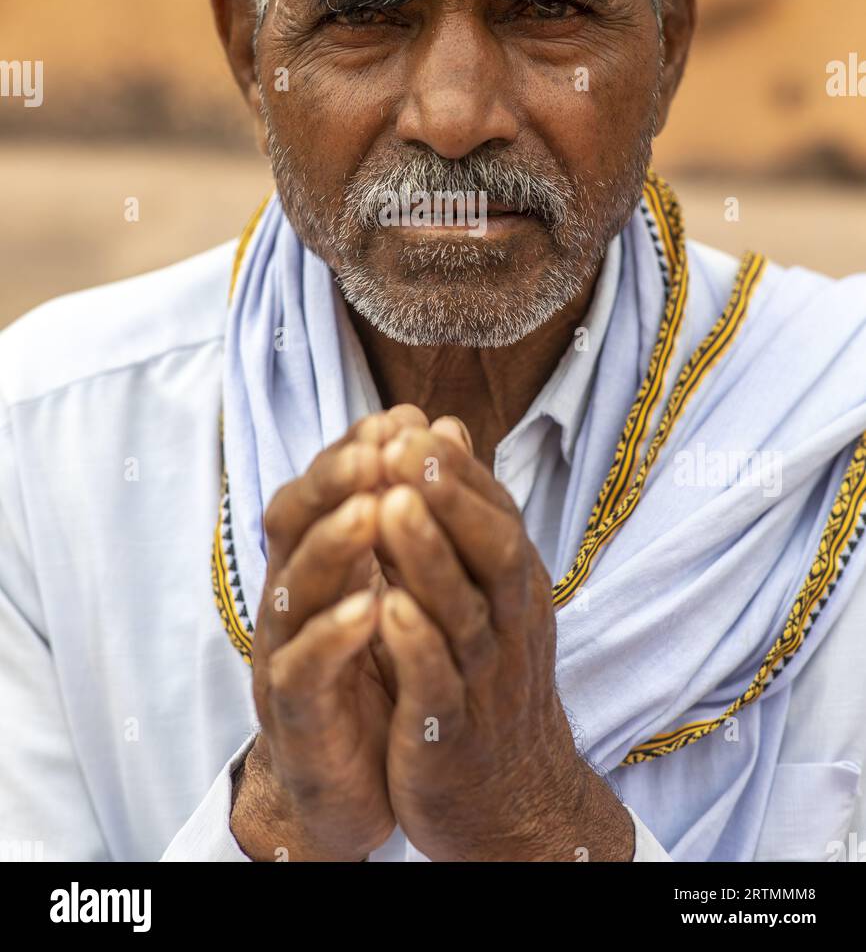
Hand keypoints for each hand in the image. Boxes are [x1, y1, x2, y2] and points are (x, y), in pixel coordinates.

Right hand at [230, 405, 426, 861]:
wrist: (359, 779)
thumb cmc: (374, 666)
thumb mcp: (393, 578)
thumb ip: (408, 506)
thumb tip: (435, 421)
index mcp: (318, 560)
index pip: (322, 490)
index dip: (352, 453)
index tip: (396, 419)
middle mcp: (293, 596)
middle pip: (293, 525)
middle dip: (332, 483)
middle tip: (375, 451)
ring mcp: (286, 652)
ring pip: (294, 589)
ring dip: (333, 546)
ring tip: (373, 511)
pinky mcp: (295, 714)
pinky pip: (305, 670)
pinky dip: (334, 637)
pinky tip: (372, 609)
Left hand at [375, 421, 634, 861]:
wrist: (510, 801)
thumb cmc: (487, 678)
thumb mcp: (485, 590)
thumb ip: (463, 511)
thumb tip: (447, 426)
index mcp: (512, 587)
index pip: (495, 514)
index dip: (456, 472)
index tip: (413, 424)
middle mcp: (507, 624)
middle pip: (492, 551)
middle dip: (449, 498)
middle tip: (406, 448)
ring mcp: (483, 678)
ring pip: (463, 612)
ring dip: (427, 558)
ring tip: (390, 506)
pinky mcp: (451, 732)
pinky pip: (438, 684)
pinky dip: (416, 646)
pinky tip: (386, 610)